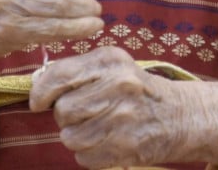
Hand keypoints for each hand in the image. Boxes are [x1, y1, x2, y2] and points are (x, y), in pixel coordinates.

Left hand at [30, 46, 217, 167]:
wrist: (180, 116)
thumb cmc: (138, 89)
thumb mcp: (113, 66)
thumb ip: (77, 70)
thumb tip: (37, 86)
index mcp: (110, 61)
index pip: (58, 76)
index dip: (40, 92)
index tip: (37, 102)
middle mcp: (117, 86)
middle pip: (62, 110)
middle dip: (67, 115)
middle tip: (88, 112)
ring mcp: (122, 118)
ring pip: (69, 136)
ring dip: (78, 136)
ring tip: (100, 126)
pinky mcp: (124, 147)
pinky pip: (83, 156)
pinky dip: (90, 153)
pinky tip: (109, 141)